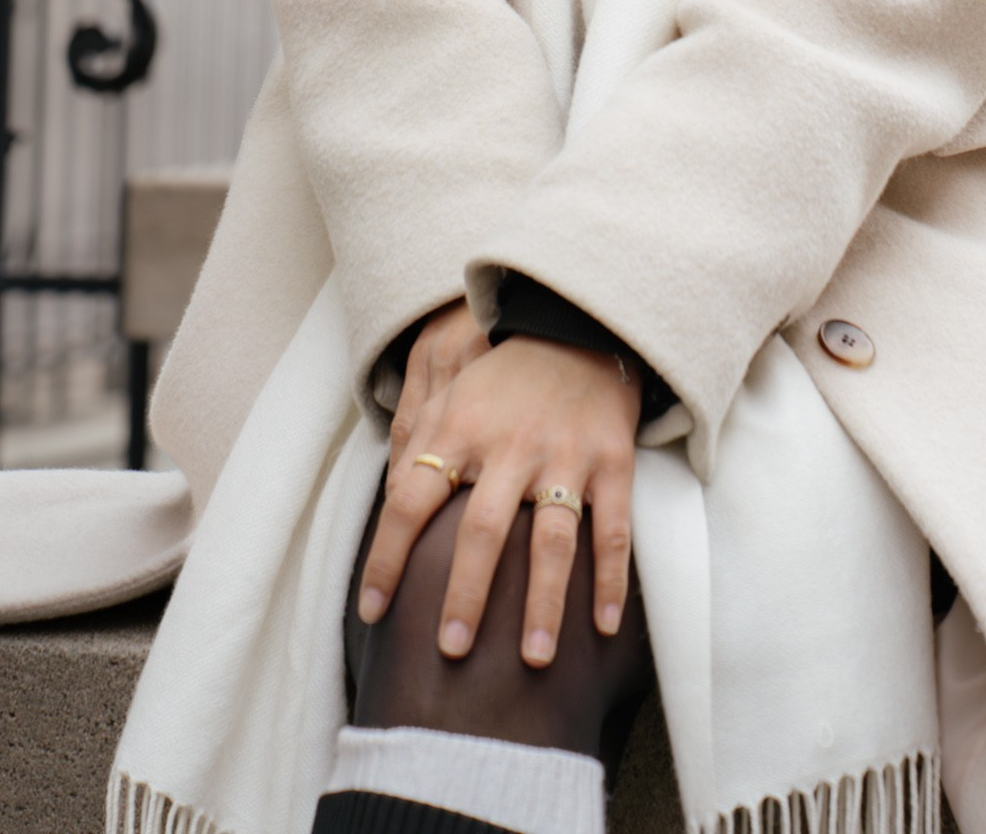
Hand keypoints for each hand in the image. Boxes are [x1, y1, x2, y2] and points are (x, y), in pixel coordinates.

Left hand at [359, 334, 639, 667]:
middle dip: (466, 594)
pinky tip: (605, 625)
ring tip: (533, 659)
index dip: (386, 558)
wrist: (580, 326)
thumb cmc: (504, 374)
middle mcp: (511, 446)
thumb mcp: (450, 393)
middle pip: (482, 530)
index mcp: (461, 429)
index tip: (372, 612)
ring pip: (553, 539)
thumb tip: (387, 505)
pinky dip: (612, 579)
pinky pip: (613, 528)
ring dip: (543, 602)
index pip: (410, 502)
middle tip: (451, 651)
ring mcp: (565, 455)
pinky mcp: (612, 460)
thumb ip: (417, 445)